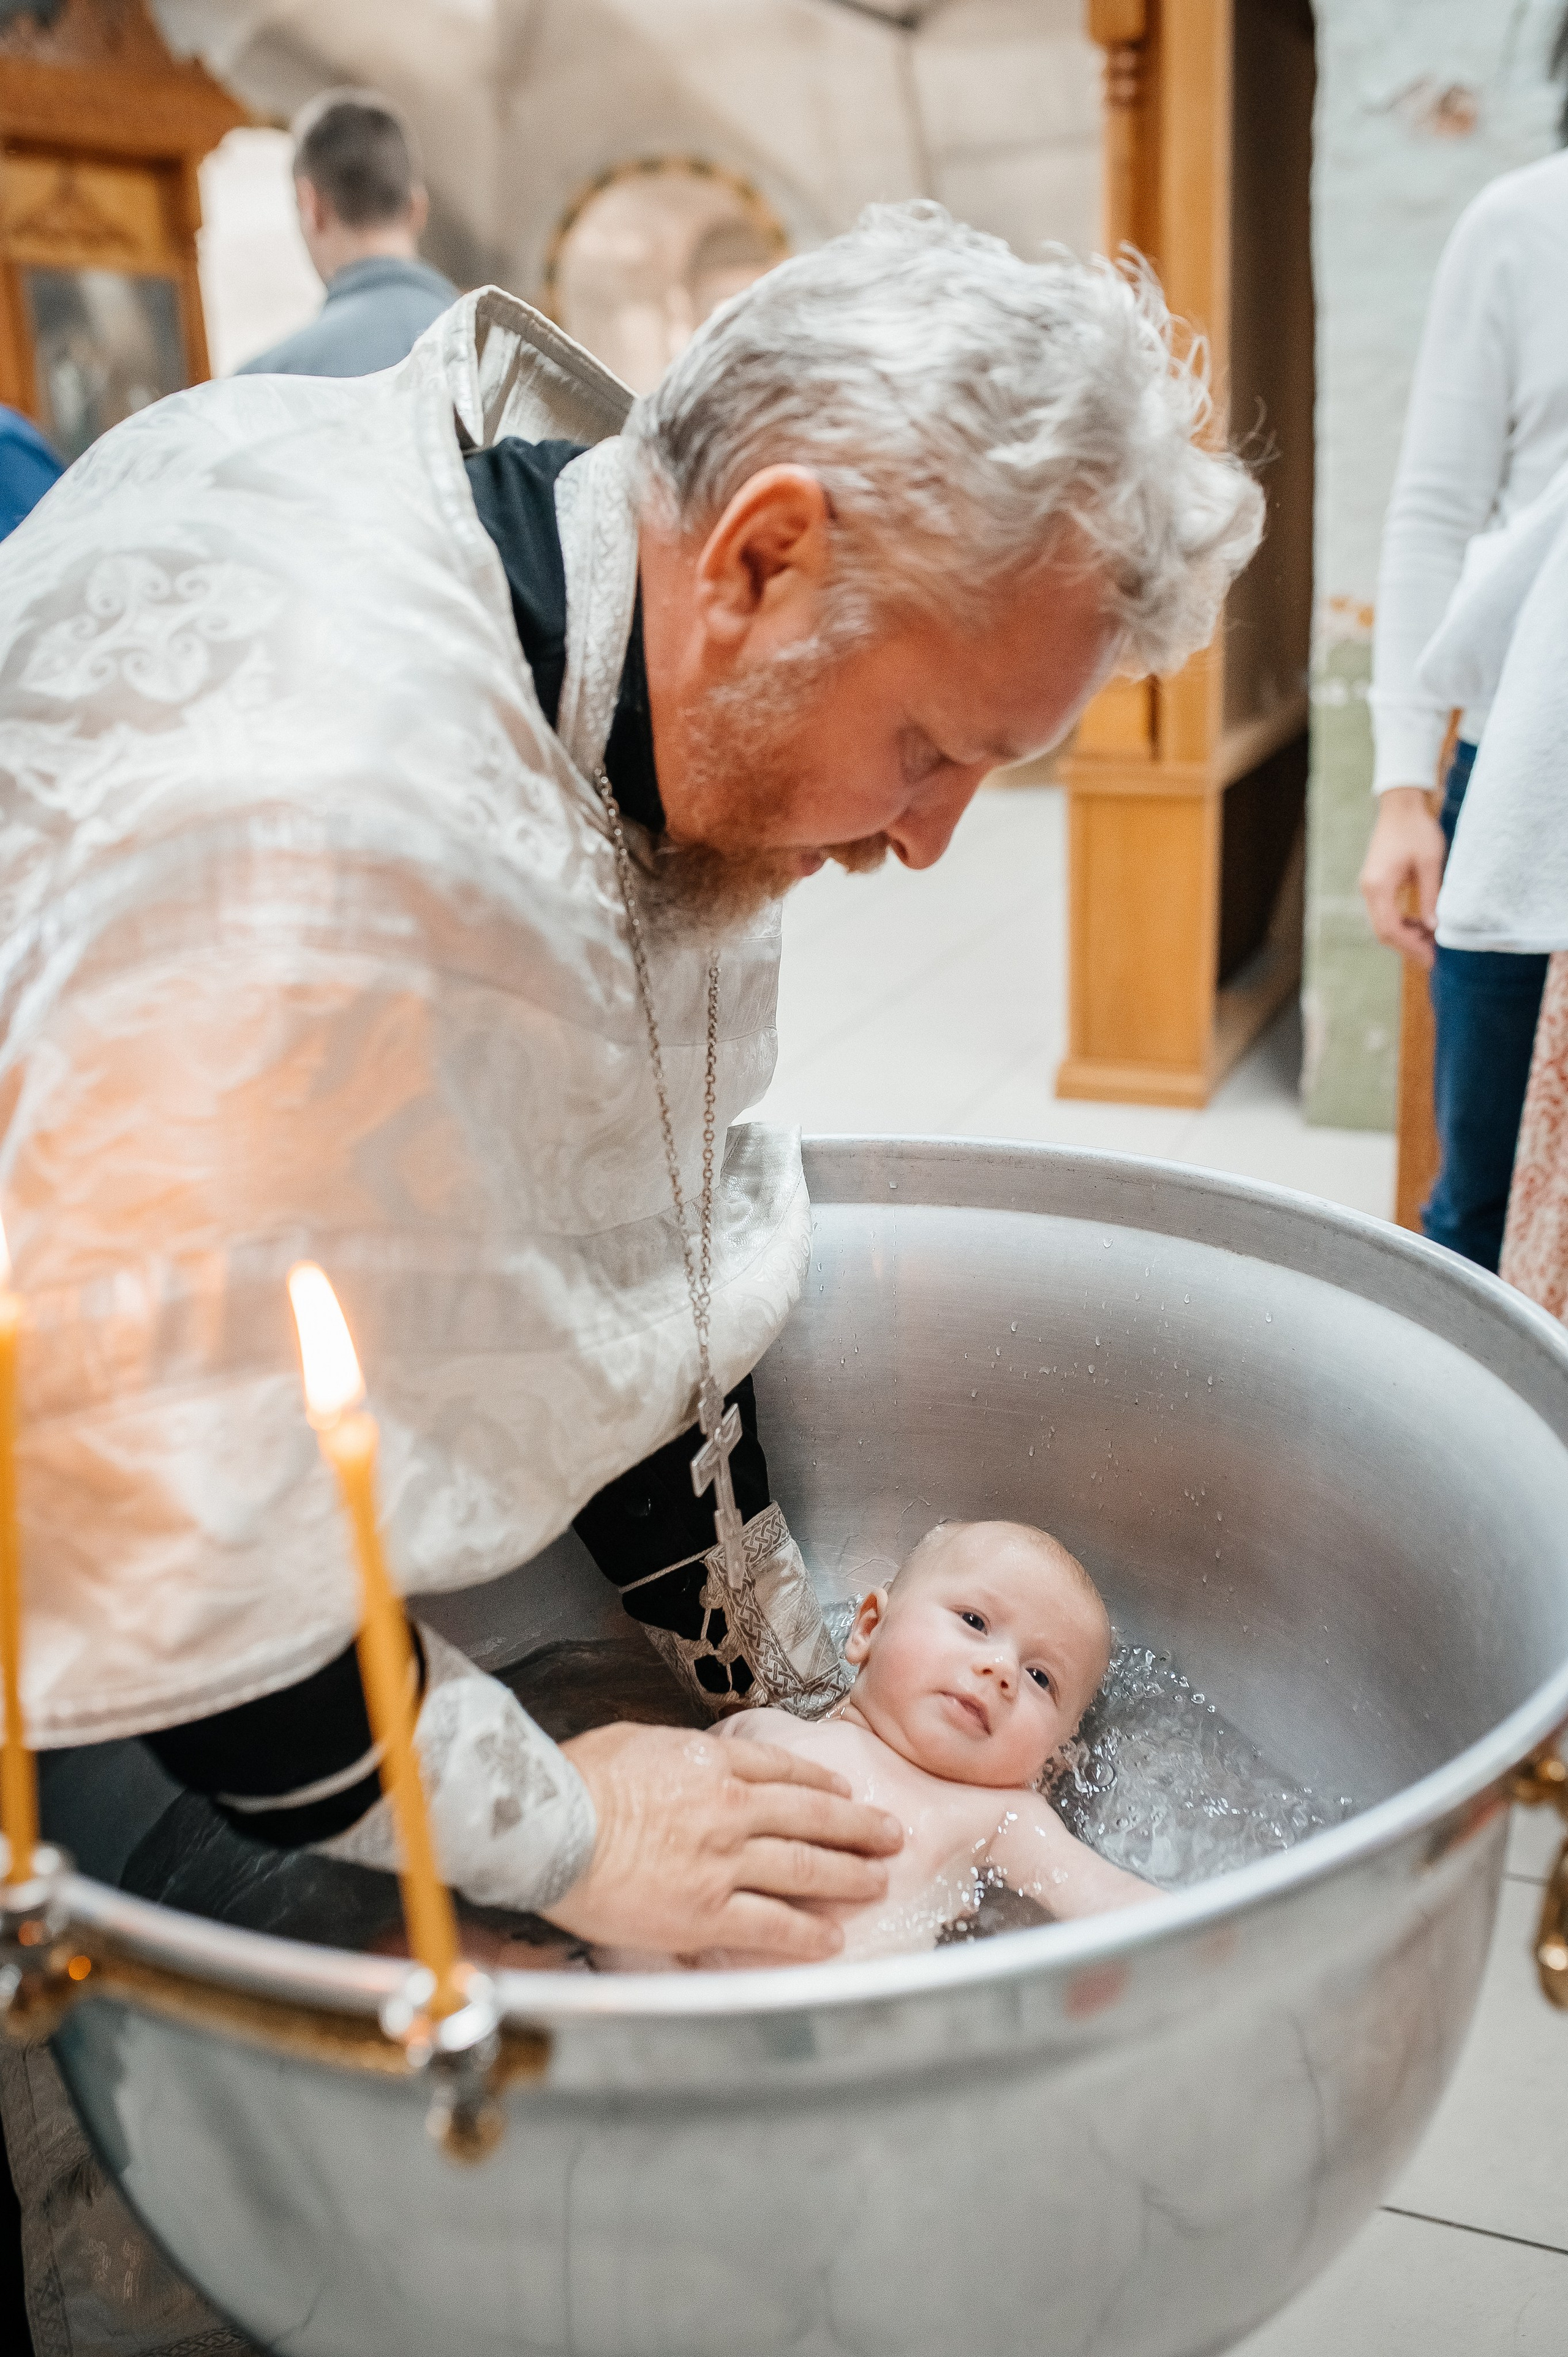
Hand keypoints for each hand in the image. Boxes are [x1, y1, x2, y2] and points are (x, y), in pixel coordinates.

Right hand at [542, 1721, 903, 1961]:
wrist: (552, 1825)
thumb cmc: (577, 1780)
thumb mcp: (637, 1741)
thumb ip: (677, 1754)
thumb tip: (691, 1762)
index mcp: (713, 1764)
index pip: (783, 1771)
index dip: (820, 1784)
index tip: (843, 1794)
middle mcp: (732, 1811)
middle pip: (812, 1816)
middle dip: (858, 1828)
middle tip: (891, 1834)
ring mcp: (724, 1863)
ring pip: (805, 1869)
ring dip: (849, 1875)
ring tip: (877, 1881)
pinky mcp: (707, 1913)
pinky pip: (771, 1925)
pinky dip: (806, 1933)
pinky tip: (830, 1938)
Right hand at [1358, 786, 1446, 968]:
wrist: (1401, 806)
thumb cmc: (1417, 830)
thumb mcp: (1429, 863)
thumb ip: (1431, 896)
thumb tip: (1434, 927)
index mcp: (1379, 886)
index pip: (1390, 928)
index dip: (1411, 946)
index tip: (1431, 957)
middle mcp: (1369, 890)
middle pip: (1383, 931)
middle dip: (1407, 946)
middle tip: (1432, 957)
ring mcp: (1370, 887)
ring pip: (1383, 924)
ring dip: (1404, 936)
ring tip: (1430, 941)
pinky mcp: (1376, 884)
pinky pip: (1385, 912)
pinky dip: (1401, 923)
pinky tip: (1420, 924)